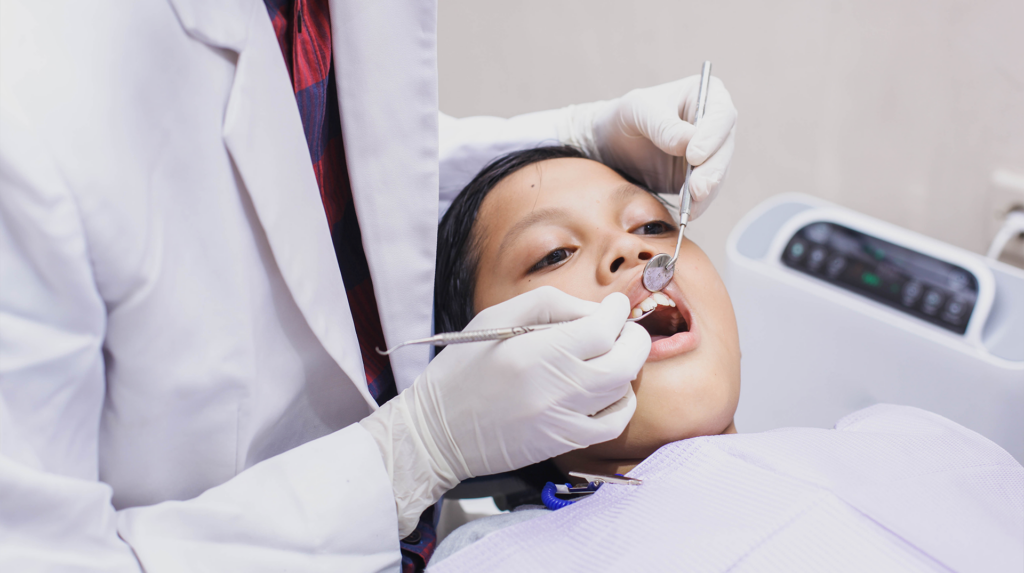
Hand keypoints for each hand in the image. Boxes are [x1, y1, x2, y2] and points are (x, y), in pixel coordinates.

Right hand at [360, 288, 649, 535]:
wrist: (438, 432)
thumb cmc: (462, 370)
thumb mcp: (493, 319)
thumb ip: (549, 305)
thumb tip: (593, 311)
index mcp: (533, 352)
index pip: (601, 329)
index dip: (617, 313)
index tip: (615, 306)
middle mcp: (553, 389)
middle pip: (624, 362)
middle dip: (634, 339)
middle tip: (627, 329)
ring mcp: (562, 421)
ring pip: (622, 392)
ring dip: (627, 368)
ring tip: (613, 355)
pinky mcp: (564, 443)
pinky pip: (612, 424)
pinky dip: (621, 403)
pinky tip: (609, 390)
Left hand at [558, 75, 736, 219]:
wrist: (612, 143)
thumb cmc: (627, 116)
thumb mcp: (638, 111)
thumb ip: (663, 126)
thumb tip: (688, 144)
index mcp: (707, 95)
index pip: (721, 115)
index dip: (712, 136)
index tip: (694, 155)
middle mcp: (715, 124)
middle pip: (724, 148)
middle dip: (712, 171)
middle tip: (697, 189)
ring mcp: (710, 152)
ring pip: (719, 173)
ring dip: (707, 191)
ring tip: (692, 205)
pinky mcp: (700, 176)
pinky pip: (706, 191)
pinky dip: (699, 203)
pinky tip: (689, 212)